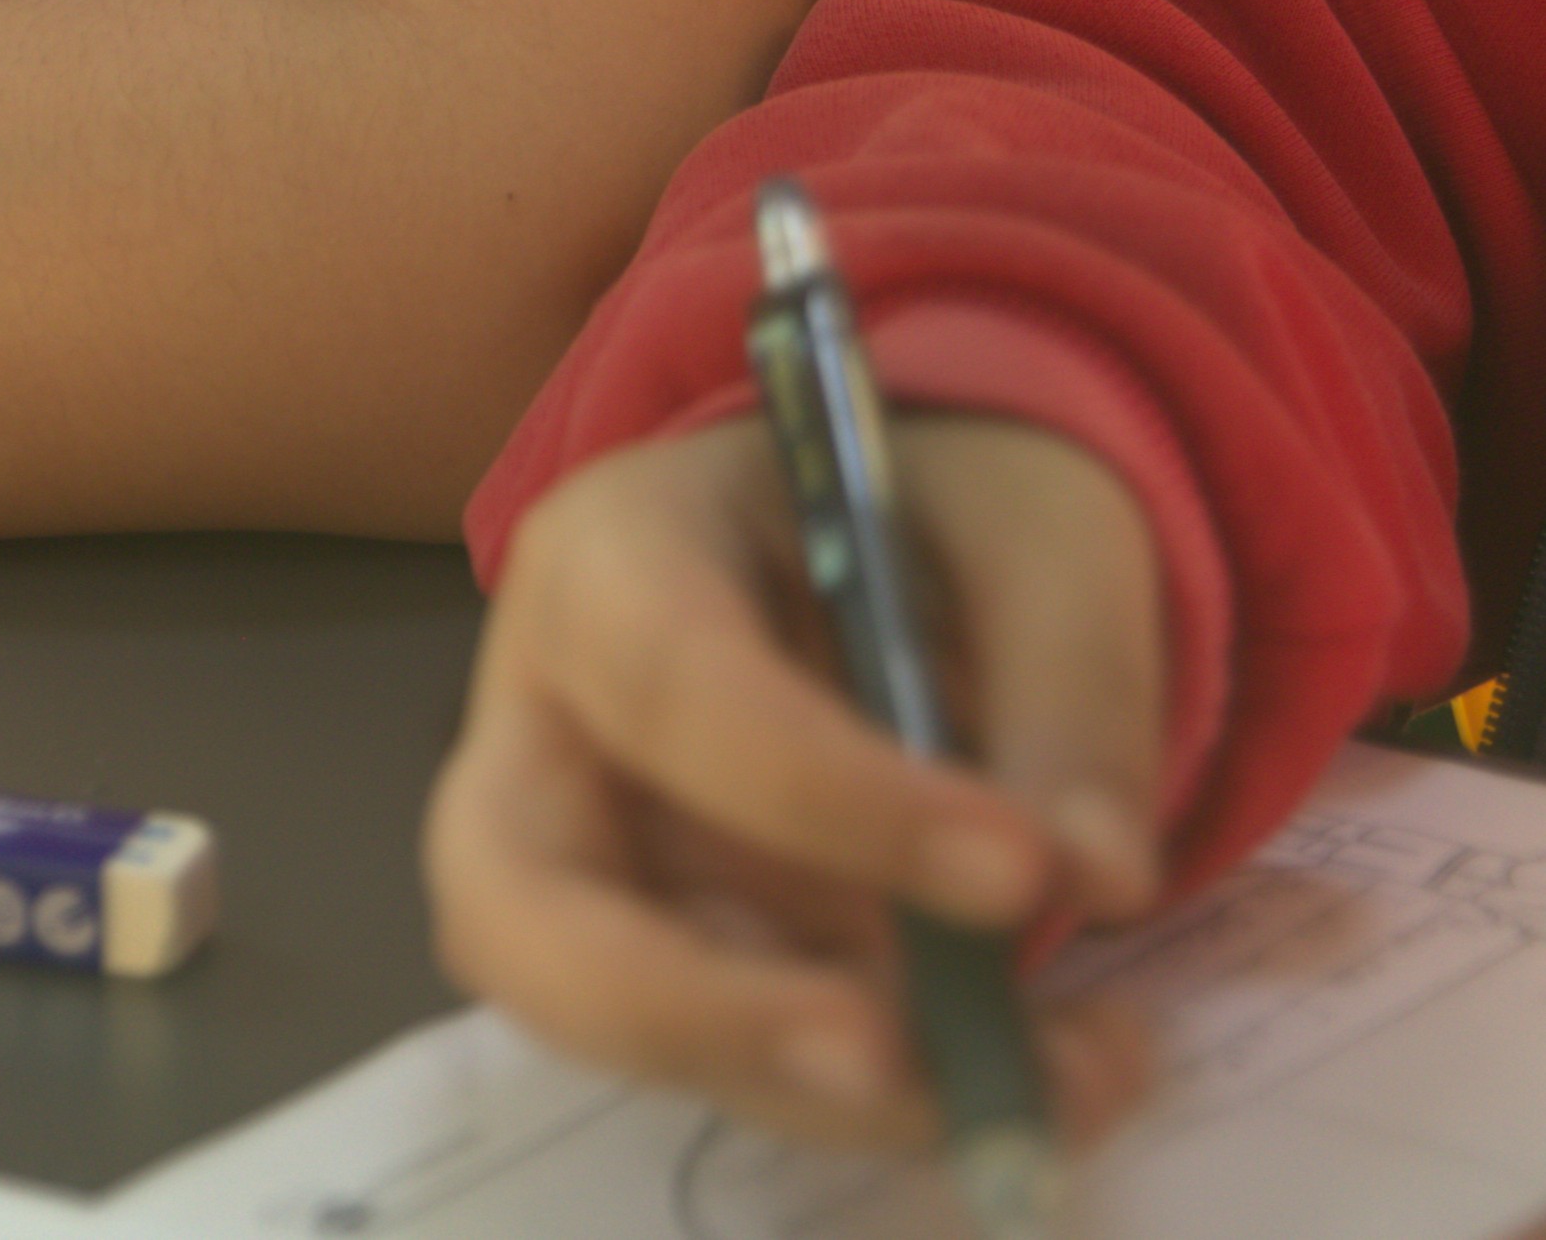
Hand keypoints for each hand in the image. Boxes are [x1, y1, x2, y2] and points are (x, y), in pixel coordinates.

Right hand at [424, 414, 1170, 1150]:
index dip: (823, 792)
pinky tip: (1056, 1073)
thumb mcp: (1037, 539)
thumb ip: (1073, 687)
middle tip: (883, 1063)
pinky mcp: (687, 969)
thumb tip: (1100, 874)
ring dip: (840, 1093)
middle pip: (514, 900)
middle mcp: (556, 726)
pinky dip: (897, 1104)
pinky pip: (750, 1070)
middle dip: (693, 1007)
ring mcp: (607, 868)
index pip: (662, 679)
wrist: (931, 558)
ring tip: (1068, 1077)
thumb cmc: (943, 510)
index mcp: (610, 555)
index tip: (1021, 870)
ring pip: (634, 1026)